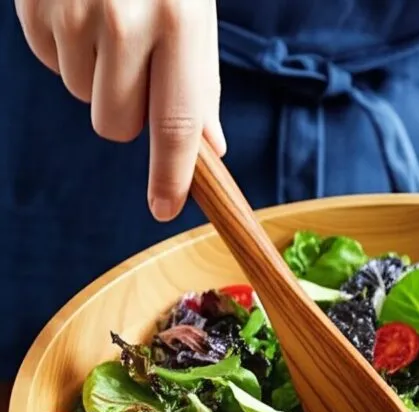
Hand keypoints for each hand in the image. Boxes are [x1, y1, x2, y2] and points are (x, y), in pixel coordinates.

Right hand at [14, 0, 224, 220]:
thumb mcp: (196, 14)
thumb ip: (201, 83)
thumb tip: (209, 148)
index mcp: (180, 24)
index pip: (177, 125)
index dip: (170, 176)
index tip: (164, 208)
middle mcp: (124, 20)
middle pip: (117, 126)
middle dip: (127, 114)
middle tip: (134, 68)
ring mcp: (72, 10)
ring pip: (82, 97)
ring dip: (96, 76)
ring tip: (106, 23)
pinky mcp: (32, 4)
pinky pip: (50, 63)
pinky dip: (65, 49)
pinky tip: (77, 10)